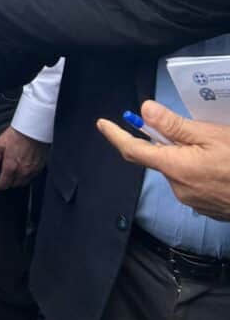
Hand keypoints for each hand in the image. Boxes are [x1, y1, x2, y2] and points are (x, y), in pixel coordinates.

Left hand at [0, 126, 48, 189]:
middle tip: (3, 177)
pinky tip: (23, 170)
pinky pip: (32, 177)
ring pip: (23, 183)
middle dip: (7, 183)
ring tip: (12, 175)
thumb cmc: (15, 135)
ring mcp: (32, 170)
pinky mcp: (40, 167)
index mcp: (11, 167)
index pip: (4, 184)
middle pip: (13, 185)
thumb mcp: (0, 144)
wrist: (33, 128)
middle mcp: (22, 172)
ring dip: (17, 181)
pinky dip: (26, 177)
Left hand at [97, 99, 229, 220]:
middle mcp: (178, 188)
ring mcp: (192, 201)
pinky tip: (218, 164)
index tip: (102, 124)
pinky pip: (191, 183)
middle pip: (159, 158)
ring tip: (214, 147)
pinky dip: (196, 169)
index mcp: (175, 167)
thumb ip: (174, 125)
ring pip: (177, 170)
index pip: (133, 151)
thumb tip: (143, 111)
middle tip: (188, 129)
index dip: (115, 136)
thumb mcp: (210, 136)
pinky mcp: (206, 209)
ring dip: (184, 155)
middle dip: (166, 142)